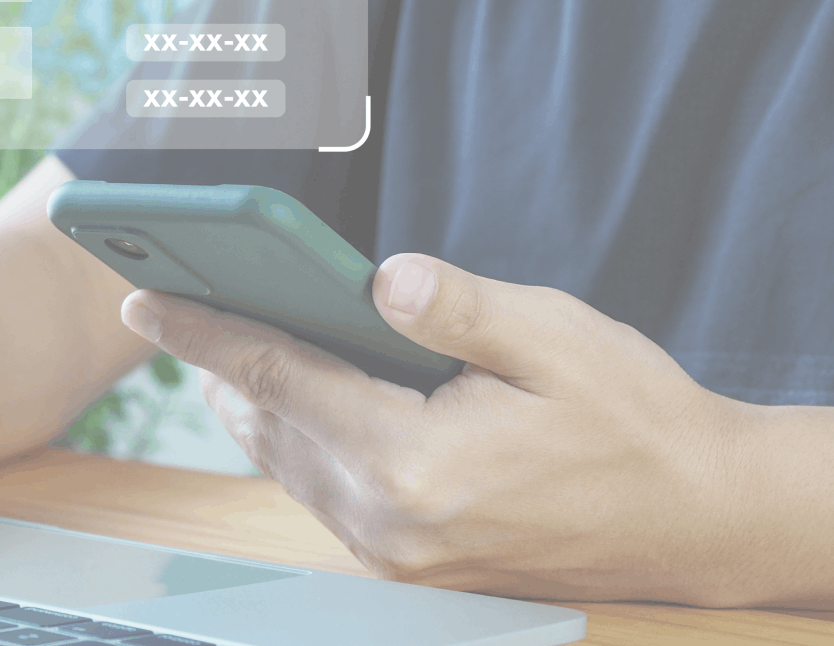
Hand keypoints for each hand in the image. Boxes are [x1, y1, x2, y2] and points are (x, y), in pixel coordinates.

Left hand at [119, 254, 751, 604]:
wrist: (698, 522)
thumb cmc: (636, 424)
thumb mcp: (555, 339)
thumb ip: (456, 305)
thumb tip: (377, 276)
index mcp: (414, 464)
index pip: (277, 379)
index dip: (203, 331)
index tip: (141, 299)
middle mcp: (390, 521)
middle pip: (267, 426)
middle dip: (215, 363)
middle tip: (171, 304)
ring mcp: (397, 553)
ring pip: (287, 464)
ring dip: (248, 404)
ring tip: (215, 346)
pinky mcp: (411, 563)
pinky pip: (321, 492)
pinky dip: (292, 441)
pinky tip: (286, 403)